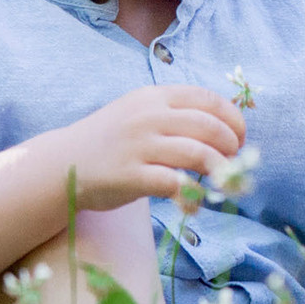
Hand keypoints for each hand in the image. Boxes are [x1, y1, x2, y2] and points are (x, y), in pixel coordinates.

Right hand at [55, 84, 244, 209]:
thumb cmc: (110, 140)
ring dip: (221, 171)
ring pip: (198, 154)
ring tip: (224, 183)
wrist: (63, 164)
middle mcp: (148, 117)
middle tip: (234, 162)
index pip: (207, 99)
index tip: (241, 137)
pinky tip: (194, 206)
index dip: (233, 119)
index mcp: (154, 97)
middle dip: (231, 146)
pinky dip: (193, 197)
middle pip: (209, 127)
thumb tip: (224, 126)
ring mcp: (139, 146)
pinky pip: (176, 185)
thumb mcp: (140, 112)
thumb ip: (175, 113)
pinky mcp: (132, 176)